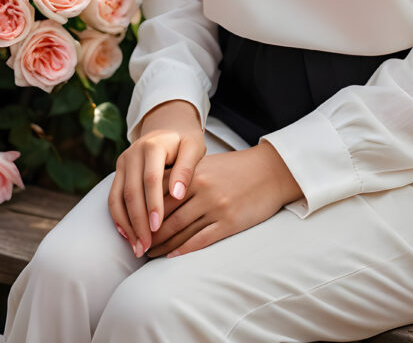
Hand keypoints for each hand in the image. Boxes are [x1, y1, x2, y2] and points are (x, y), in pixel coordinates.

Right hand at [108, 99, 205, 256]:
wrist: (168, 128)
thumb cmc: (185, 142)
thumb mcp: (193, 148)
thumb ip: (186, 168)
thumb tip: (178, 195)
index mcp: (153, 146)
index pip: (151, 178)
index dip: (153, 203)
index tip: (158, 227)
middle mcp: (133, 153)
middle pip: (131, 192)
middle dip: (138, 221)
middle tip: (147, 246)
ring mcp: (123, 163)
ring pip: (118, 198)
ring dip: (127, 225)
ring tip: (138, 248)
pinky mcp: (118, 173)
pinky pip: (113, 199)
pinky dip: (119, 219)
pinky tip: (128, 236)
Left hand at [147, 140, 302, 257]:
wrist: (271, 171)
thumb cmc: (236, 168)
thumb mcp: (207, 165)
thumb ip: (182, 176)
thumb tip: (154, 191)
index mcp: (194, 173)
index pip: (159, 194)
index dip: (143, 211)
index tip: (132, 223)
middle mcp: (202, 188)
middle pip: (165, 215)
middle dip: (147, 232)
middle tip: (135, 243)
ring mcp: (215, 206)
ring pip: (179, 230)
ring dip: (161, 245)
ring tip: (149, 253)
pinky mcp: (229, 223)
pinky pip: (200, 240)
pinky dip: (182, 251)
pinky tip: (171, 257)